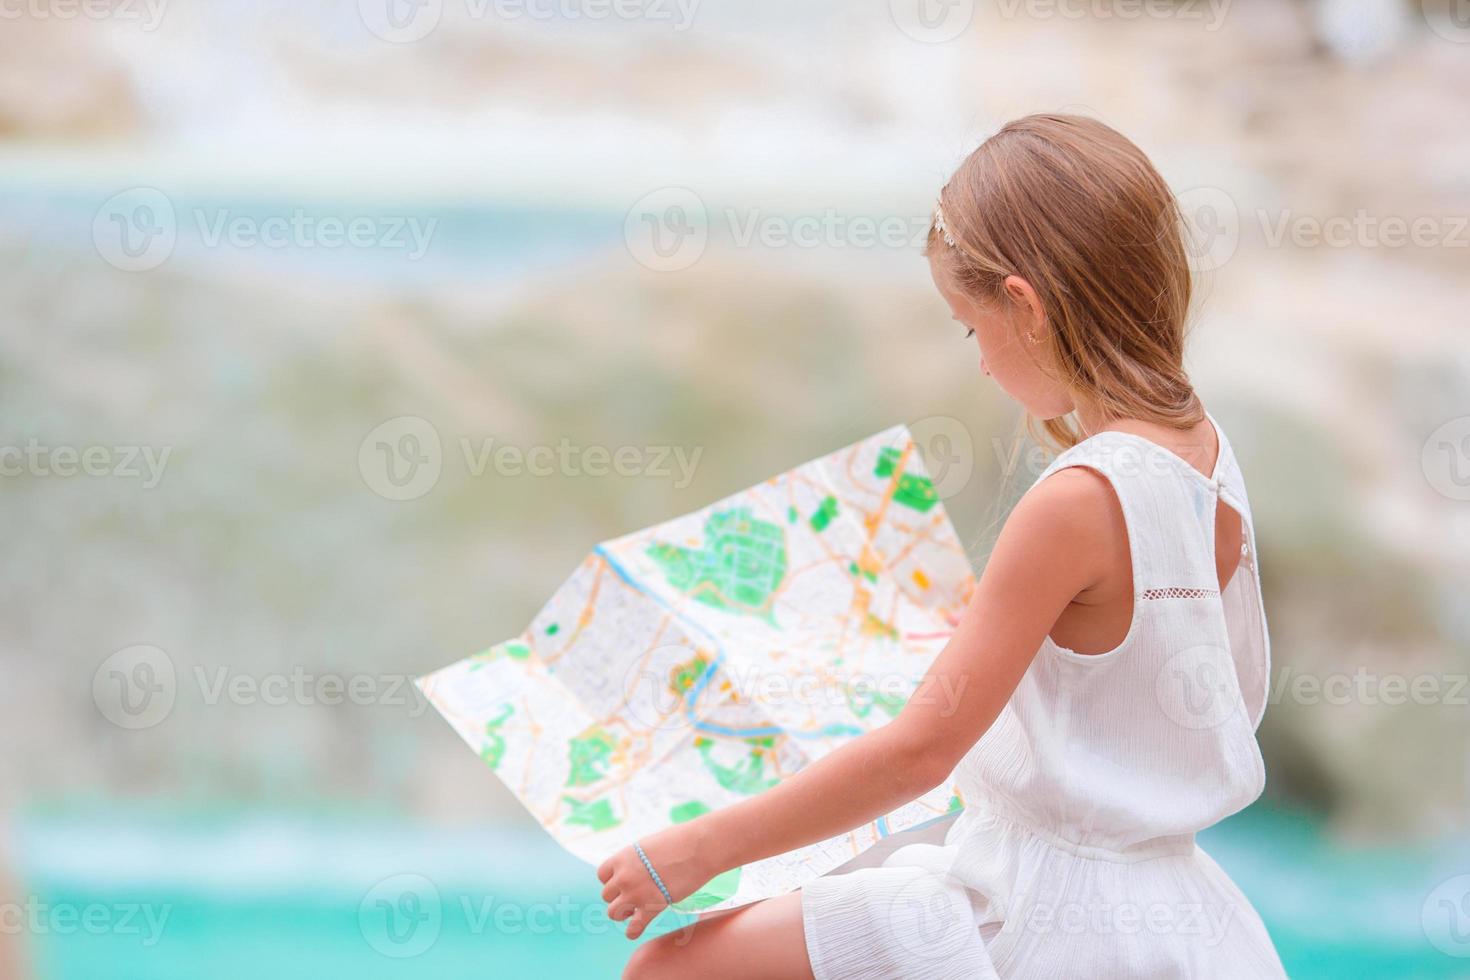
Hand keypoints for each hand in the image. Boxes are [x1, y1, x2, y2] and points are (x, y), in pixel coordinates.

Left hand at [597, 819, 715, 939]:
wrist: (698, 848)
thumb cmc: (679, 841)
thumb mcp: (648, 845)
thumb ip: (635, 859)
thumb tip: (633, 869)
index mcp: (622, 858)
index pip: (602, 875)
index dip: (612, 879)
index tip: (624, 881)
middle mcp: (624, 876)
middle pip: (607, 896)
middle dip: (619, 896)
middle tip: (635, 894)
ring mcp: (636, 894)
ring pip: (614, 913)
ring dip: (624, 912)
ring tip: (637, 909)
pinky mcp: (651, 908)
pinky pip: (633, 928)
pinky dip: (633, 931)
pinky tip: (637, 929)